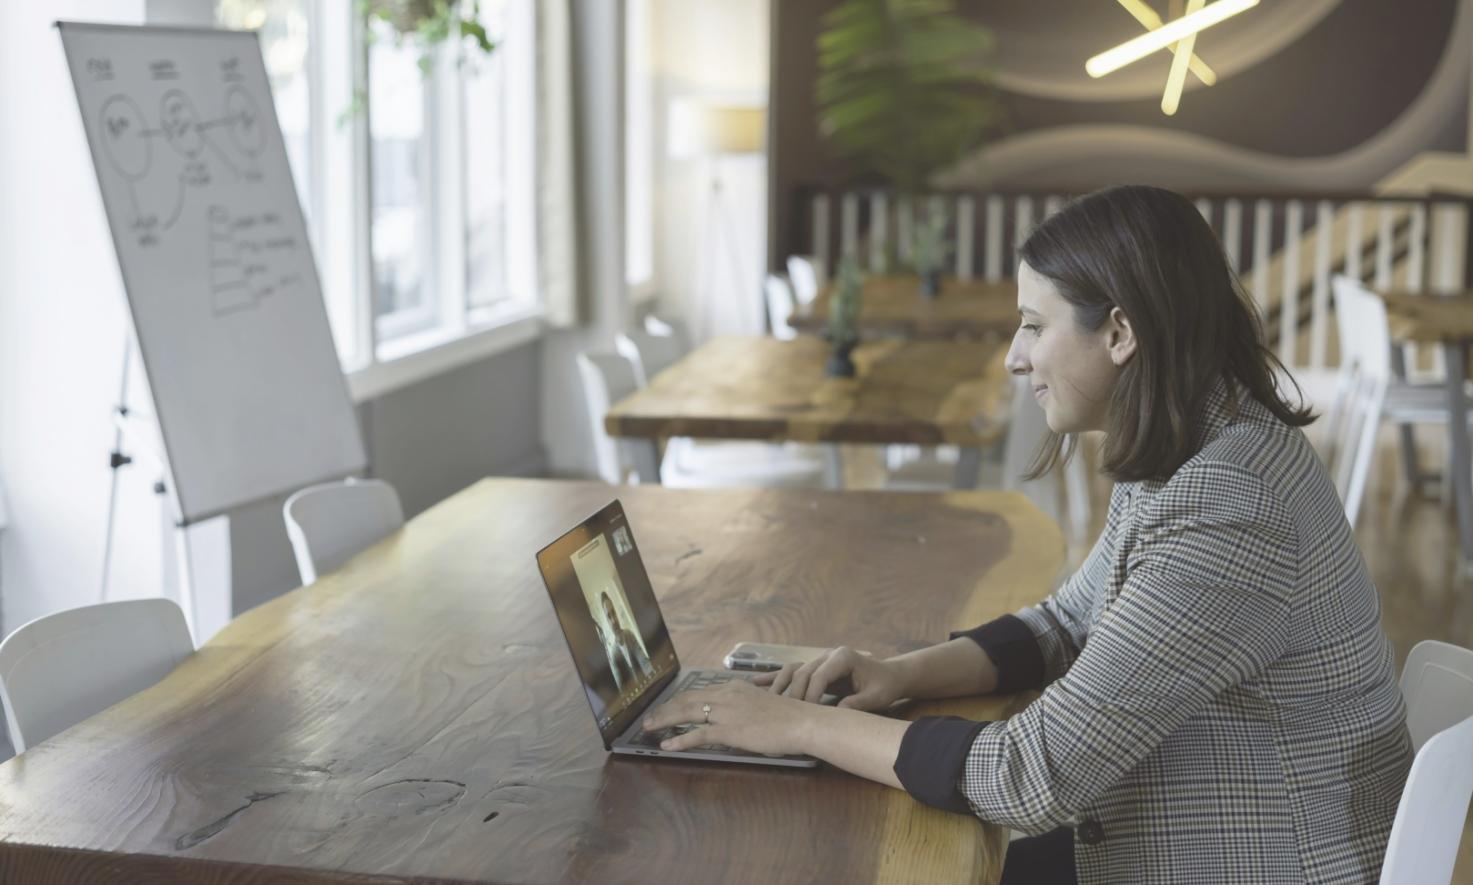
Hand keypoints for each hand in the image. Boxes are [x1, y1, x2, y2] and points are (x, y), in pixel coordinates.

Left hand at [642, 680, 818, 755]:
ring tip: (649, 728)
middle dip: (665, 708)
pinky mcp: (729, 730)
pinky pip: (698, 735)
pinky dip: (679, 739)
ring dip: (664, 720)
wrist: (801, 722)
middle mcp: (726, 695)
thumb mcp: (762, 704)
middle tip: (649, 718)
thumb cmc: (789, 716)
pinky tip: (667, 745)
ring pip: (686, 713)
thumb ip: (745, 706)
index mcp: (734, 688)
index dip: (679, 700)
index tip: (668, 707)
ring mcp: (727, 712)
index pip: (699, 692)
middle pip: (687, 699)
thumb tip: (735, 716)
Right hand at [754, 646, 907, 711]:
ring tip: (765, 701)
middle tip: (785, 715)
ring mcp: (820, 659)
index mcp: (843, 657)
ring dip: (779, 685)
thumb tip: (837, 714)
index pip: (819, 675)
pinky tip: (756, 683)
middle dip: (793, 694)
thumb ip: (857, 704)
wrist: (889, 676)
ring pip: (793, 670)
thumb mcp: (876, 697)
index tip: (806, 714)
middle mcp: (828, 654)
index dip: (810, 695)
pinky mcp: (816, 667)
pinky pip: (792, 671)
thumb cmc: (884, 686)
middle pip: (802, 672)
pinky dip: (775, 678)